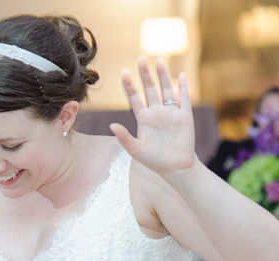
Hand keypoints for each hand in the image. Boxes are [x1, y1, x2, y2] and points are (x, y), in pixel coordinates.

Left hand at [110, 56, 199, 177]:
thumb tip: (111, 125)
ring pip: (166, 90)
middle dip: (145, 74)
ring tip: (159, 60)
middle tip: (141, 58)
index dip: (130, 85)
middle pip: (150, 89)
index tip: (124, 72)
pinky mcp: (185, 116)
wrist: (175, 167)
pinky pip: (184, 99)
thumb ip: (124, 137)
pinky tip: (181, 75)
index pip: (135, 98)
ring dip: (163, 75)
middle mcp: (156, 113)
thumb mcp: (135, 150)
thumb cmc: (154, 160)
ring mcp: (170, 113)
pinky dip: (183, 87)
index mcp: (143, 119)